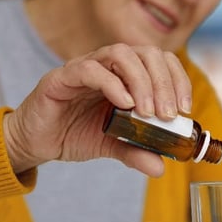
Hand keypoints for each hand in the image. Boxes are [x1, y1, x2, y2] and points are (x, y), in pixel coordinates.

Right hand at [3, 44, 192, 175]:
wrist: (36, 142)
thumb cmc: (74, 134)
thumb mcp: (113, 145)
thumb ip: (137, 151)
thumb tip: (161, 168)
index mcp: (125, 75)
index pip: (160, 61)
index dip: (177, 79)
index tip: (184, 109)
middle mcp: (107, 65)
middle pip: (145, 53)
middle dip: (163, 81)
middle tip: (169, 114)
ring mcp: (84, 67)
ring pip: (120, 54)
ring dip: (141, 81)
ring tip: (147, 112)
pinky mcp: (61, 78)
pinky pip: (89, 70)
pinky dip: (111, 84)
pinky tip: (124, 104)